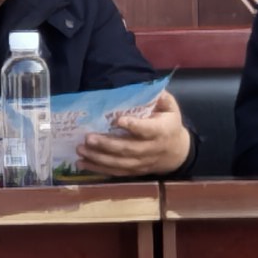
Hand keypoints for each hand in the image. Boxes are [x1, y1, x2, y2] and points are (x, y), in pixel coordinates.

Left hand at [76, 90, 191, 177]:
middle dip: (107, 144)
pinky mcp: (133, 171)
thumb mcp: (170, 108)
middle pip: (128, 149)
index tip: (118, 120)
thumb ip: (160, 97)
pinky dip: (98, 169)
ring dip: (98, 158)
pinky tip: (82, 163)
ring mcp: (141, 162)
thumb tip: (147, 86)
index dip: (134, 126)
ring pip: (119, 163)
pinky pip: (115, 172)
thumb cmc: (169, 124)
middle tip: (88, 138)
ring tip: (80, 150)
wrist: (176, 153)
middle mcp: (151, 149)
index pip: (147, 130)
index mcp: (161, 131)